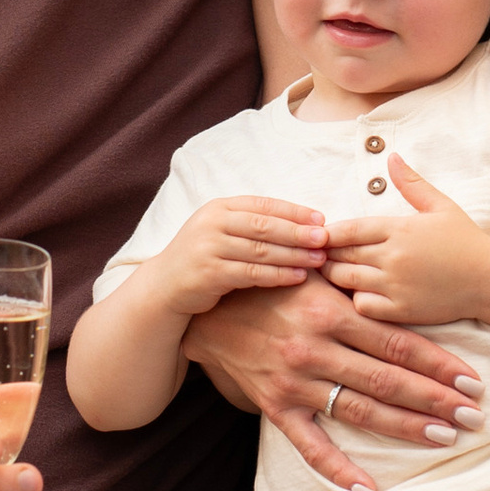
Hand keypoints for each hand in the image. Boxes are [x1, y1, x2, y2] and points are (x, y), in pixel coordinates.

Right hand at [149, 196, 329, 314]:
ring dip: (293, 254)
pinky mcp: (209, 273)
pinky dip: (277, 274)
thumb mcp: (222, 232)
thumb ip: (251, 224)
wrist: (164, 286)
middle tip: (325, 238)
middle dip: (298, 232)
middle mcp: (212, 222)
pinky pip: (251, 272)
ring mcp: (209, 247)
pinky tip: (297, 277)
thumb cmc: (203, 258)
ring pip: (261, 249)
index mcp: (219, 207)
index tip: (321, 219)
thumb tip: (302, 224)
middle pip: (265, 225)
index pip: (264, 204)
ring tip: (318, 259)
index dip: (294, 211)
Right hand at [184, 276, 482, 490]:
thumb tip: (409, 288)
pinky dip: (339, 469)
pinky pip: (310, 445)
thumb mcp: (315, 273)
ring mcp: (296, 381)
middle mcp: (316, 348)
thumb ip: (358, 286)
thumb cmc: (272, 285)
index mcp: (331, 312)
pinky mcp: (275, 406)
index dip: (438, 364)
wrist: (209, 309)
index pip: (398, 342)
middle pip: (388, 379)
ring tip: (444, 436)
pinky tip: (369, 487)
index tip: (471, 380)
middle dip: (435, 399)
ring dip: (405, 426)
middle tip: (474, 415)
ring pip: (360, 410)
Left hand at [324, 157, 489, 324]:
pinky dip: (356, 299)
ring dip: (335, 276)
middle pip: (341, 255)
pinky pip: (363, 306)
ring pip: (347, 281)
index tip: (318, 235)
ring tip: (332, 271)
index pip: (349, 229)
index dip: (328, 233)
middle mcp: (394, 257)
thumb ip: (411, 183)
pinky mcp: (402, 310)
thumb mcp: (440, 205)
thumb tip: (391, 156)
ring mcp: (396, 285)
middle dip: (326, 254)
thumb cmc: (465, 240)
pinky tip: (360, 292)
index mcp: (399, 229)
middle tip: (316, 253)